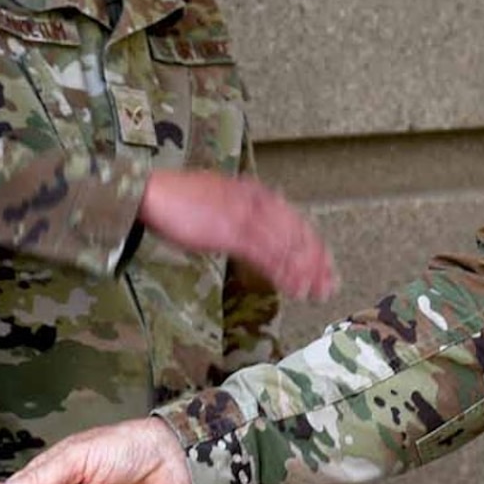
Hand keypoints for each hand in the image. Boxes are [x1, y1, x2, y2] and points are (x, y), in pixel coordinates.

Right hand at [140, 170, 336, 301]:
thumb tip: (255, 228)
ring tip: (317, 292)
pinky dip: (284, 272)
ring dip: (305, 271)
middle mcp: (256, 201)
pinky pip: (267, 254)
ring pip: (287, 245)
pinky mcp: (233, 231)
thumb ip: (241, 210)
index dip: (312, 242)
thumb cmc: (178, 199)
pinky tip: (293, 287)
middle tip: (330, 283)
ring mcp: (246, 215)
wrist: (153, 193)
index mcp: (253, 192)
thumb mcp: (218, 199)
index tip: (325, 262)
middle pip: (297, 232)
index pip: (293, 218)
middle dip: (316, 260)